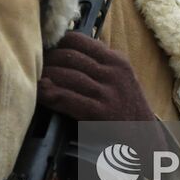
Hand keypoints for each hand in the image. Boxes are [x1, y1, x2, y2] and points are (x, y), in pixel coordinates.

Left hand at [36, 32, 155, 121]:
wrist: (146, 138)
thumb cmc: (128, 108)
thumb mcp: (120, 78)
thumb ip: (99, 64)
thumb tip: (65, 52)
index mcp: (116, 60)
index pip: (79, 40)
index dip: (57, 43)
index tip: (44, 49)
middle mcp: (113, 72)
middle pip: (70, 56)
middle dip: (47, 60)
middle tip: (33, 66)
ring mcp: (108, 92)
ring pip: (67, 75)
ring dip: (45, 76)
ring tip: (33, 79)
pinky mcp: (101, 112)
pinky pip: (69, 98)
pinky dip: (51, 94)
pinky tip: (40, 93)